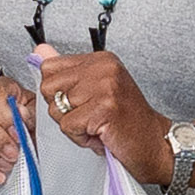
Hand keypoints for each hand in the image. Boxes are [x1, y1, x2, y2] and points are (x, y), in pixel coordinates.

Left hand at [33, 49, 163, 168]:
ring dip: (74, 126)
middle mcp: (103, 68)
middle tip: (89, 117)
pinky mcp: (104, 107)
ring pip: (56, 109)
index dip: (59, 93)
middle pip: (49, 88)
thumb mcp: (96, 90)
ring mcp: (105, 86)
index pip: (50, 68)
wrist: (155, 143)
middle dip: (63, 110)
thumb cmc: (127, 121)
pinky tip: (101, 134)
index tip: (82, 103)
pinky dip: (81, 138)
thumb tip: (40, 50)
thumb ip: (67, 71)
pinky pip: (68, 126)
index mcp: (100, 60)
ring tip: (97, 126)